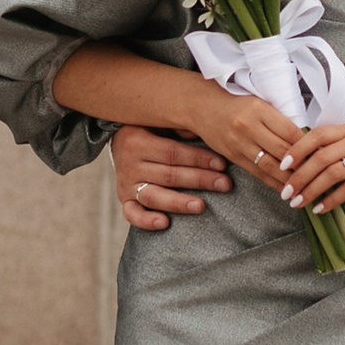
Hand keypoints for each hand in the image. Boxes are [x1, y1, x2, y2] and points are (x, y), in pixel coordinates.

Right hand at [108, 118, 232, 233]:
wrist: (120, 141)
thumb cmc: (150, 130)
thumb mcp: (160, 121)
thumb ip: (179, 125)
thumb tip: (204, 129)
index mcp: (138, 141)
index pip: (172, 153)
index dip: (198, 159)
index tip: (222, 164)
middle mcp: (130, 164)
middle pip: (168, 175)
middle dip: (199, 180)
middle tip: (224, 184)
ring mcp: (126, 184)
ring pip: (154, 196)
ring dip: (178, 202)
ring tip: (200, 206)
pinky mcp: (125, 200)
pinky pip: (132, 214)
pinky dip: (146, 221)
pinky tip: (164, 223)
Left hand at [283, 117, 344, 214]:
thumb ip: (336, 146)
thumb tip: (306, 161)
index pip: (316, 136)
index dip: (297, 150)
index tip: (282, 166)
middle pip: (320, 157)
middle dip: (299, 177)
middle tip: (286, 192)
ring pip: (332, 173)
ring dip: (311, 190)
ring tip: (298, 203)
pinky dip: (332, 199)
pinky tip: (321, 208)